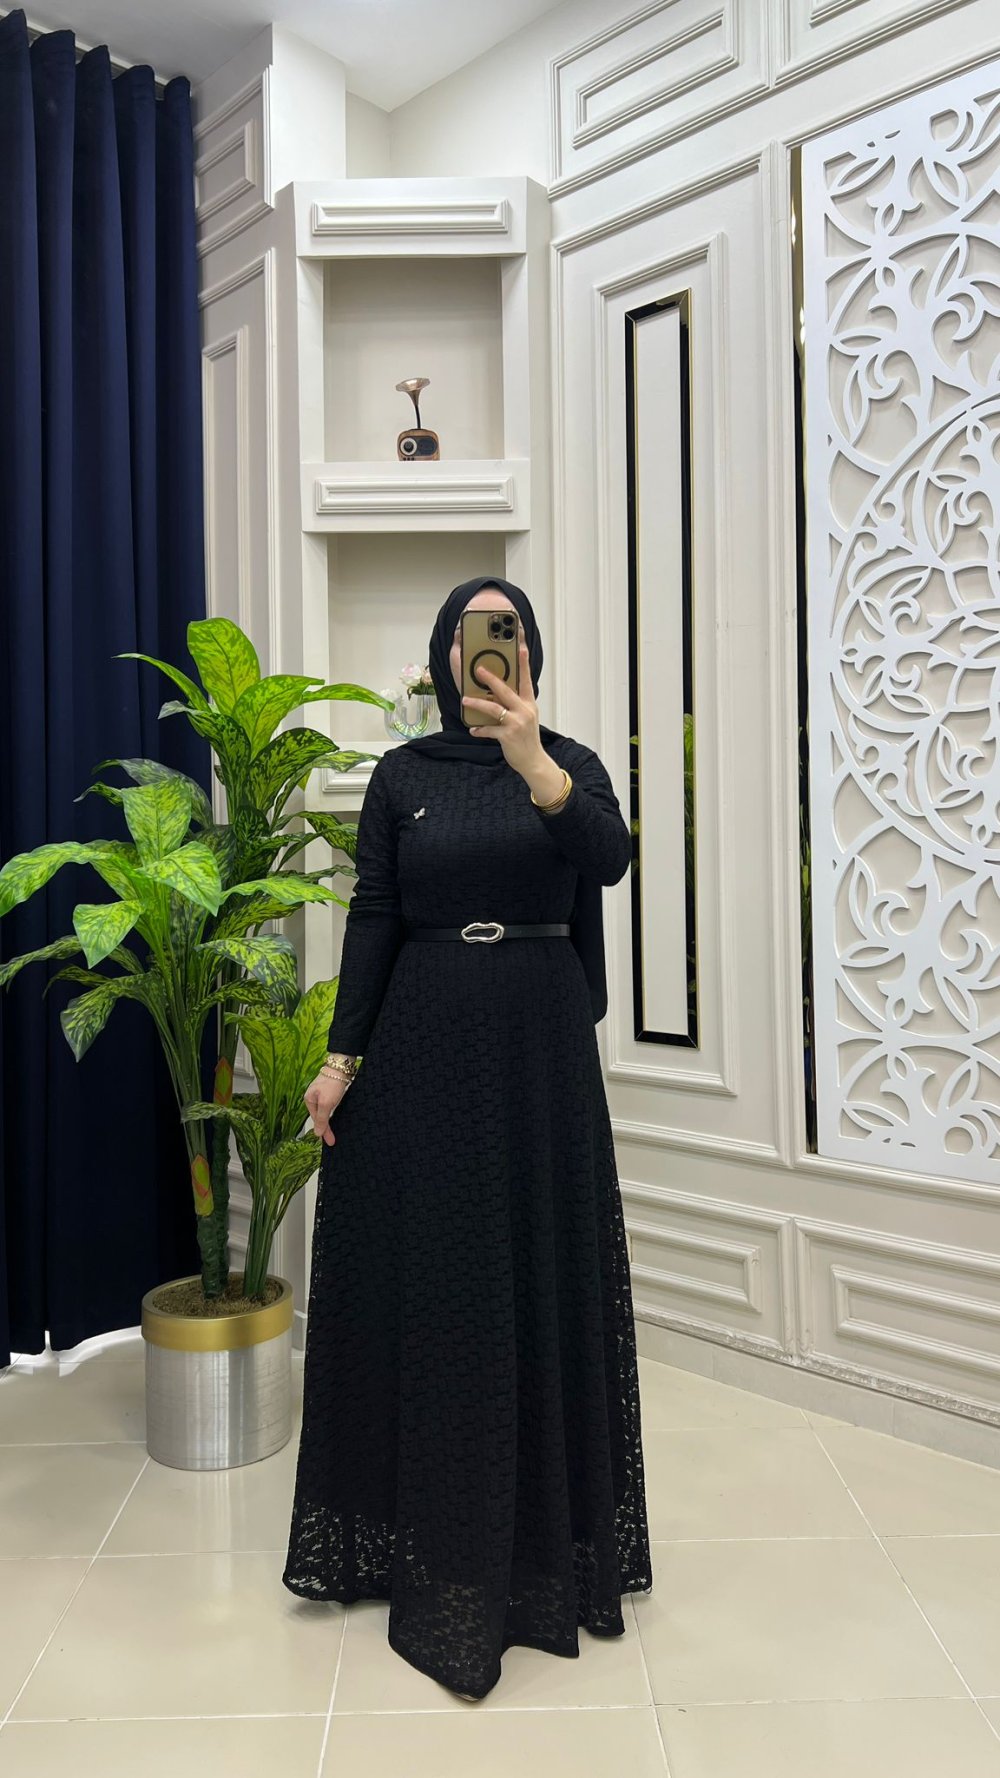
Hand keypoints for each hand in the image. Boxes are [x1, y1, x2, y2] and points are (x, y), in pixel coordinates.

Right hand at [303, 1071, 347, 1146]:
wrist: (341, 1067)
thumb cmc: (332, 1083)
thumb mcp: (326, 1103)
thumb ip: (322, 1119)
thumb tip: (317, 1133)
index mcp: (309, 1100)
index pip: (317, 1120)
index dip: (323, 1131)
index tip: (329, 1141)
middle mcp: (313, 1097)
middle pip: (320, 1117)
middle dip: (326, 1129)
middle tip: (332, 1140)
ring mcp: (321, 1094)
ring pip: (324, 1112)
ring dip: (328, 1122)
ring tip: (332, 1133)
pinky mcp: (329, 1092)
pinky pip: (329, 1107)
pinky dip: (331, 1114)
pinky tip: (333, 1118)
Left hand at [462, 627, 544, 776]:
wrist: (533, 760)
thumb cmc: (527, 738)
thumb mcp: (526, 717)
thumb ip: (515, 704)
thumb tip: (495, 694)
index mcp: (529, 704)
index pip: (526, 680)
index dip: (523, 664)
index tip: (521, 648)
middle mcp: (524, 711)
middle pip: (506, 690)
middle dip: (491, 679)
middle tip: (479, 670)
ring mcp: (517, 723)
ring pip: (493, 708)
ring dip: (477, 703)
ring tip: (465, 700)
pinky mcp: (508, 735)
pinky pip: (489, 729)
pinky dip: (479, 729)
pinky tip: (473, 730)